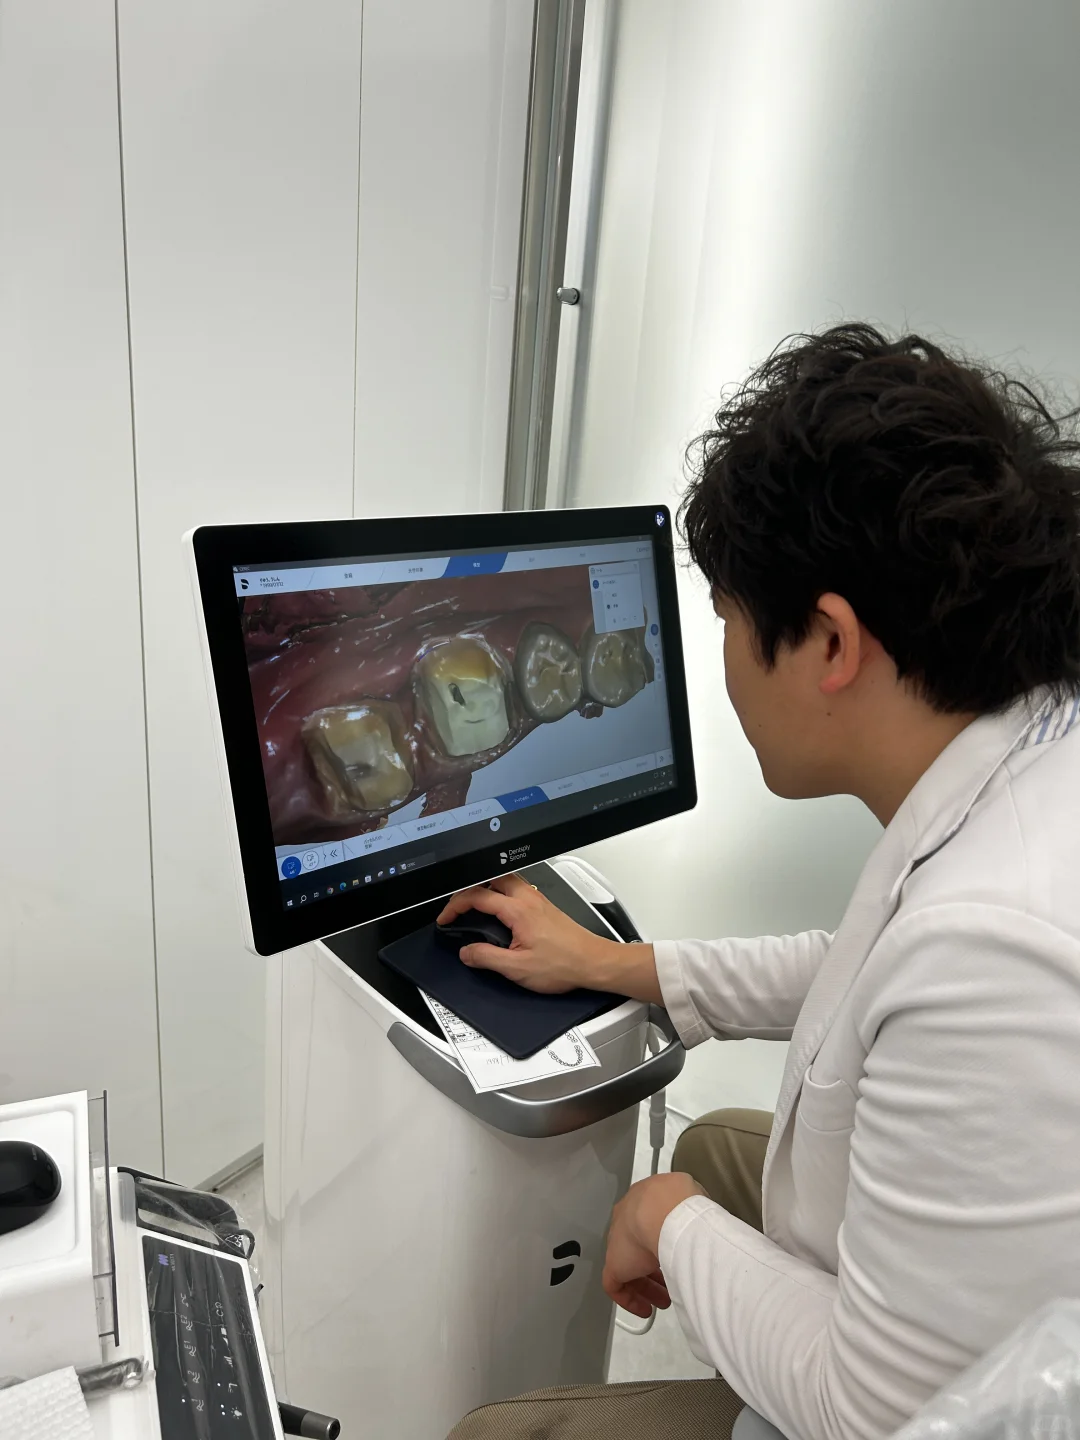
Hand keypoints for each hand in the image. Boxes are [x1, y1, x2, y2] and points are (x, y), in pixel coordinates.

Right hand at [437, 874, 616, 993]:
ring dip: (487, 889)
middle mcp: (529, 899)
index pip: (477, 897)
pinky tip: (501, 913)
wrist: (593, 963)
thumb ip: (487, 958)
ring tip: (475, 908)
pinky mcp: (545, 906)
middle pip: (491, 879)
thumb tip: (467, 952)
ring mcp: (538, 900)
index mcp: (518, 910)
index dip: (455, 906)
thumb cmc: (564, 964)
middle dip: (469, 891)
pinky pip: (518, 890)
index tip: (446, 919)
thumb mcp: (518, 968)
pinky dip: (502, 894)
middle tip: (458, 908)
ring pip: (506, 881)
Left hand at [602, 1173, 706, 1317]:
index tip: (673, 1260)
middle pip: (638, 1250)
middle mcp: (627, 1222)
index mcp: (641, 1202)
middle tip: (670, 1285)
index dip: (660, 1247)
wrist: (661, 1209)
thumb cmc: (677, 1203)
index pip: (646, 1227)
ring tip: (664, 1301)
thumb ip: (686, 1211)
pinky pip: (616, 1286)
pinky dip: (630, 1300)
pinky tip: (644, 1309)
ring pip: (629, 1269)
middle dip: (655, 1271)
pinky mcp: (613, 1265)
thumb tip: (697, 1222)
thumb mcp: (685, 1199)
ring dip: (647, 1287)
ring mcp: (618, 1243)